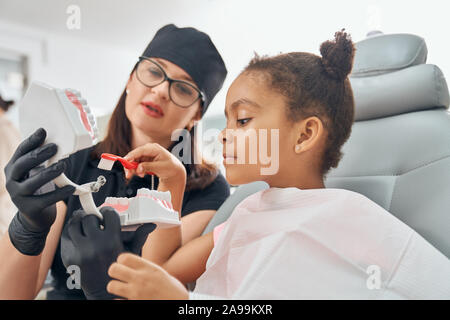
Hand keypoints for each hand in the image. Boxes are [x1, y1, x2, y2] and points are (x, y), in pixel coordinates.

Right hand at [5, 128, 74, 254]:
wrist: (35, 216)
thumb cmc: (38, 189)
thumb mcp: (35, 173)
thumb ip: (41, 160)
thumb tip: (57, 141)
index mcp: (13, 169)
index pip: (20, 152)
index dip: (31, 141)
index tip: (43, 131)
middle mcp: (11, 181)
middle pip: (22, 166)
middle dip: (38, 155)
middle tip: (54, 147)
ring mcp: (18, 196)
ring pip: (32, 184)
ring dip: (48, 173)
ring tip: (63, 165)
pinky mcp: (30, 209)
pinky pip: (45, 200)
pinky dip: (59, 193)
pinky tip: (71, 188)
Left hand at [60, 207, 155, 298]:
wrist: (104, 292)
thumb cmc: (121, 271)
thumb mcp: (132, 253)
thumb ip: (139, 236)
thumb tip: (150, 225)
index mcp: (112, 241)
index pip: (108, 214)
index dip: (107, 211)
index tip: (107, 213)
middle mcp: (95, 245)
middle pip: (89, 217)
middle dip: (93, 216)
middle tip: (95, 219)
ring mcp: (80, 251)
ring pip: (74, 225)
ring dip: (79, 221)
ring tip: (84, 223)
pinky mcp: (69, 257)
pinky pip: (66, 237)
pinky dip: (71, 233)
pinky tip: (78, 234)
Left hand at [107, 253, 188, 299]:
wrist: (180, 305)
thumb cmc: (173, 291)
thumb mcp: (160, 274)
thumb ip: (146, 269)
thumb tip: (132, 267)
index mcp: (149, 268)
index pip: (124, 257)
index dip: (121, 261)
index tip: (124, 265)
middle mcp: (141, 279)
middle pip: (113, 269)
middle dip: (114, 272)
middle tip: (118, 276)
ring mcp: (136, 293)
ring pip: (111, 286)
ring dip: (115, 287)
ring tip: (121, 289)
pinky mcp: (134, 304)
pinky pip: (116, 302)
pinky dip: (119, 301)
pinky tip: (126, 300)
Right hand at [124, 143, 185, 189]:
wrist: (174, 171)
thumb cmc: (170, 167)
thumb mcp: (160, 168)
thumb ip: (148, 167)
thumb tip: (138, 168)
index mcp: (154, 148)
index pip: (140, 151)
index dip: (131, 156)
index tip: (125, 162)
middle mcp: (149, 149)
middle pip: (135, 155)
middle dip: (130, 165)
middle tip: (128, 175)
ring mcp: (146, 154)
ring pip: (134, 160)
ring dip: (134, 169)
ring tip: (140, 175)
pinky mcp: (145, 159)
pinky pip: (137, 164)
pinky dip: (137, 170)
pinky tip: (141, 174)